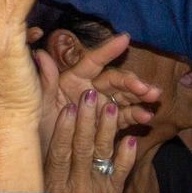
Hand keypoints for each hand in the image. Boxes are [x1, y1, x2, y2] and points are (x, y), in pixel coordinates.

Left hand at [33, 30, 160, 151]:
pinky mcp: (108, 123)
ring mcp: (101, 106)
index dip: (108, 50)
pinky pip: (124, 116)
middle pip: (114, 80)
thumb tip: (41, 55)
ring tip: (154, 97)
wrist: (45, 154)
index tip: (124, 38)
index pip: (93, 62)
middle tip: (145, 87)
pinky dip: (136, 115)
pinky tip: (146, 116)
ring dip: (140, 95)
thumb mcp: (39, 104)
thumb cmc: (37, 126)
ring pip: (124, 96)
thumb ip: (45, 81)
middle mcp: (90, 89)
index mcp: (73, 80)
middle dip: (132, 82)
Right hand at [45, 85, 136, 192]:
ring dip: (107, 129)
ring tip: (110, 106)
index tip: (67, 107)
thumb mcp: (43, 190)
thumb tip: (42, 127)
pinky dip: (126, 156)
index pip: (59, 153)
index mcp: (55, 186)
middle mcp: (77, 188)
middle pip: (82, 149)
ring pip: (103, 156)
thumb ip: (45, 163)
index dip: (63, 129)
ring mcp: (98, 192)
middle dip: (87, 120)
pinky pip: (121, 173)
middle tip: (90, 94)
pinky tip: (130, 138)